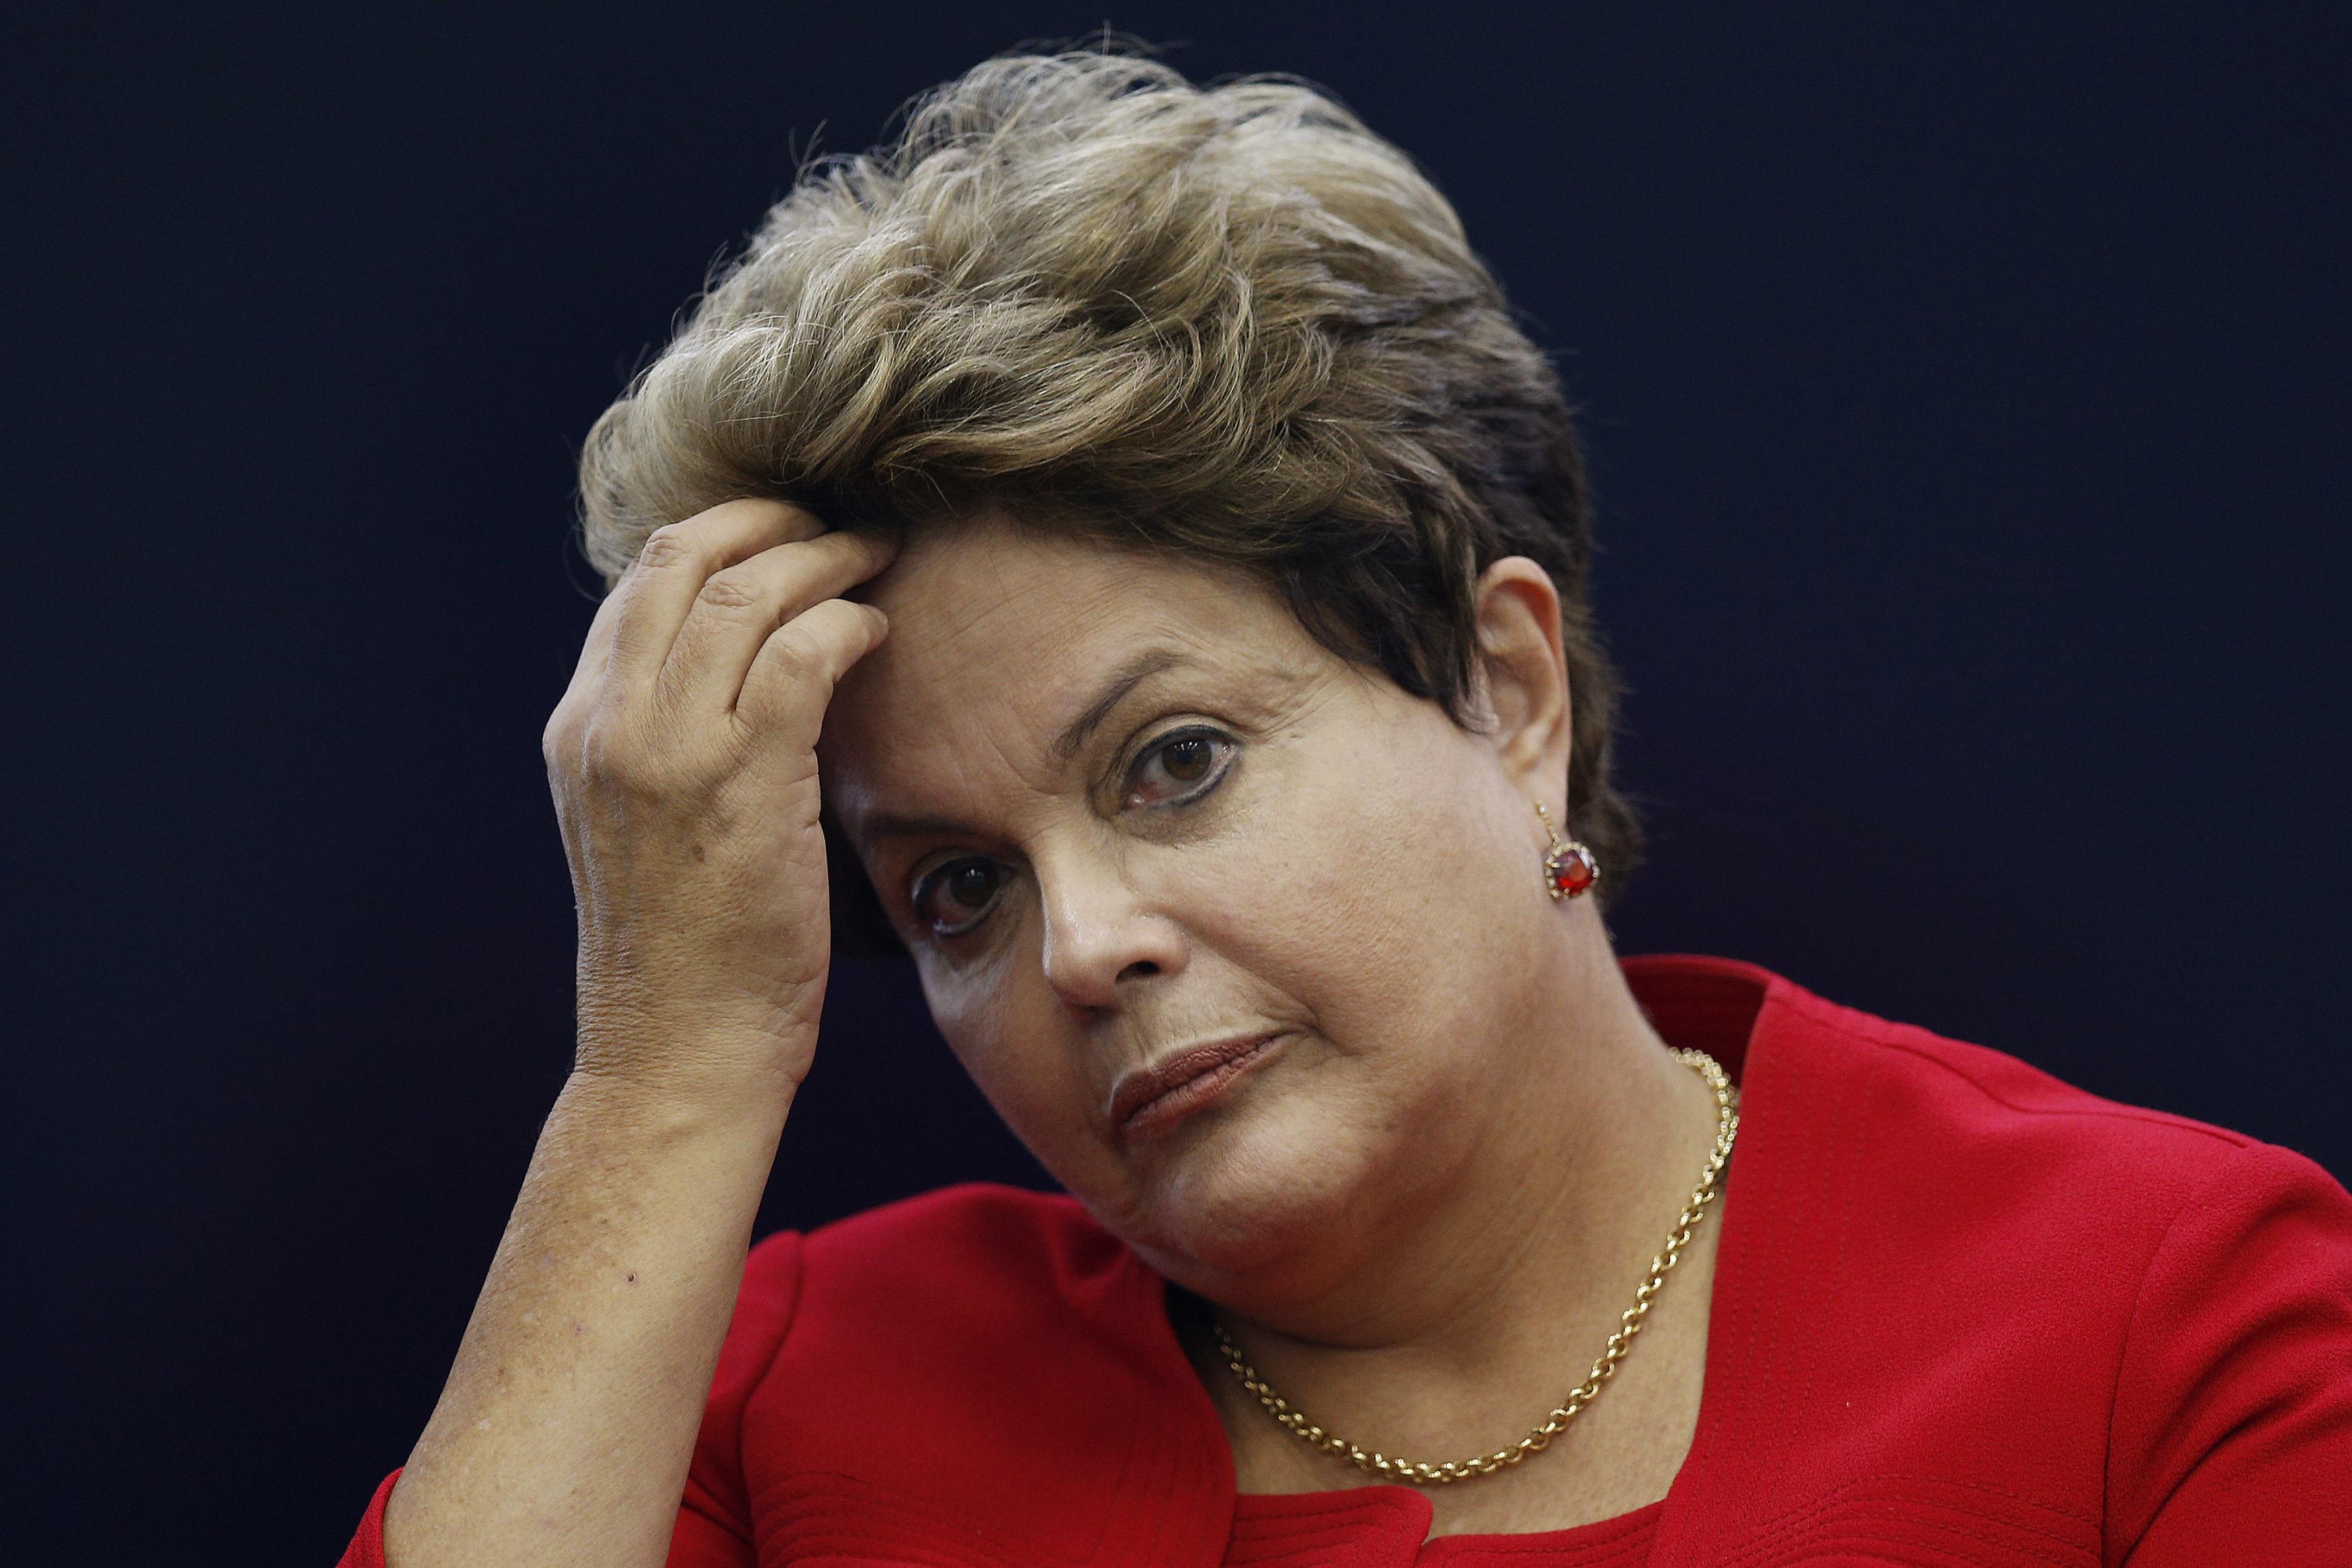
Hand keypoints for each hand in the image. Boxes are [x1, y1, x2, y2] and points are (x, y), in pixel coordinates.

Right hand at [540, 498, 896, 1101]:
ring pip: (747, 592)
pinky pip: (802, 654)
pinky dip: (847, 621)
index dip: (716, 537)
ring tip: (874, 554)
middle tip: (831, 518)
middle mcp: (608, 725)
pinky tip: (876, 630)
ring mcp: (667, 749)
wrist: (677, 1055)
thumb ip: (670, 743)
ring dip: (822, 556)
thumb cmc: (685, 957)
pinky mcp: (739, 780)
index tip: (779, 531)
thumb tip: (742, 671)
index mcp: (578, 731)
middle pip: (682, 558)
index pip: (638, 585)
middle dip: (767, 519)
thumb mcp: (645, 828)